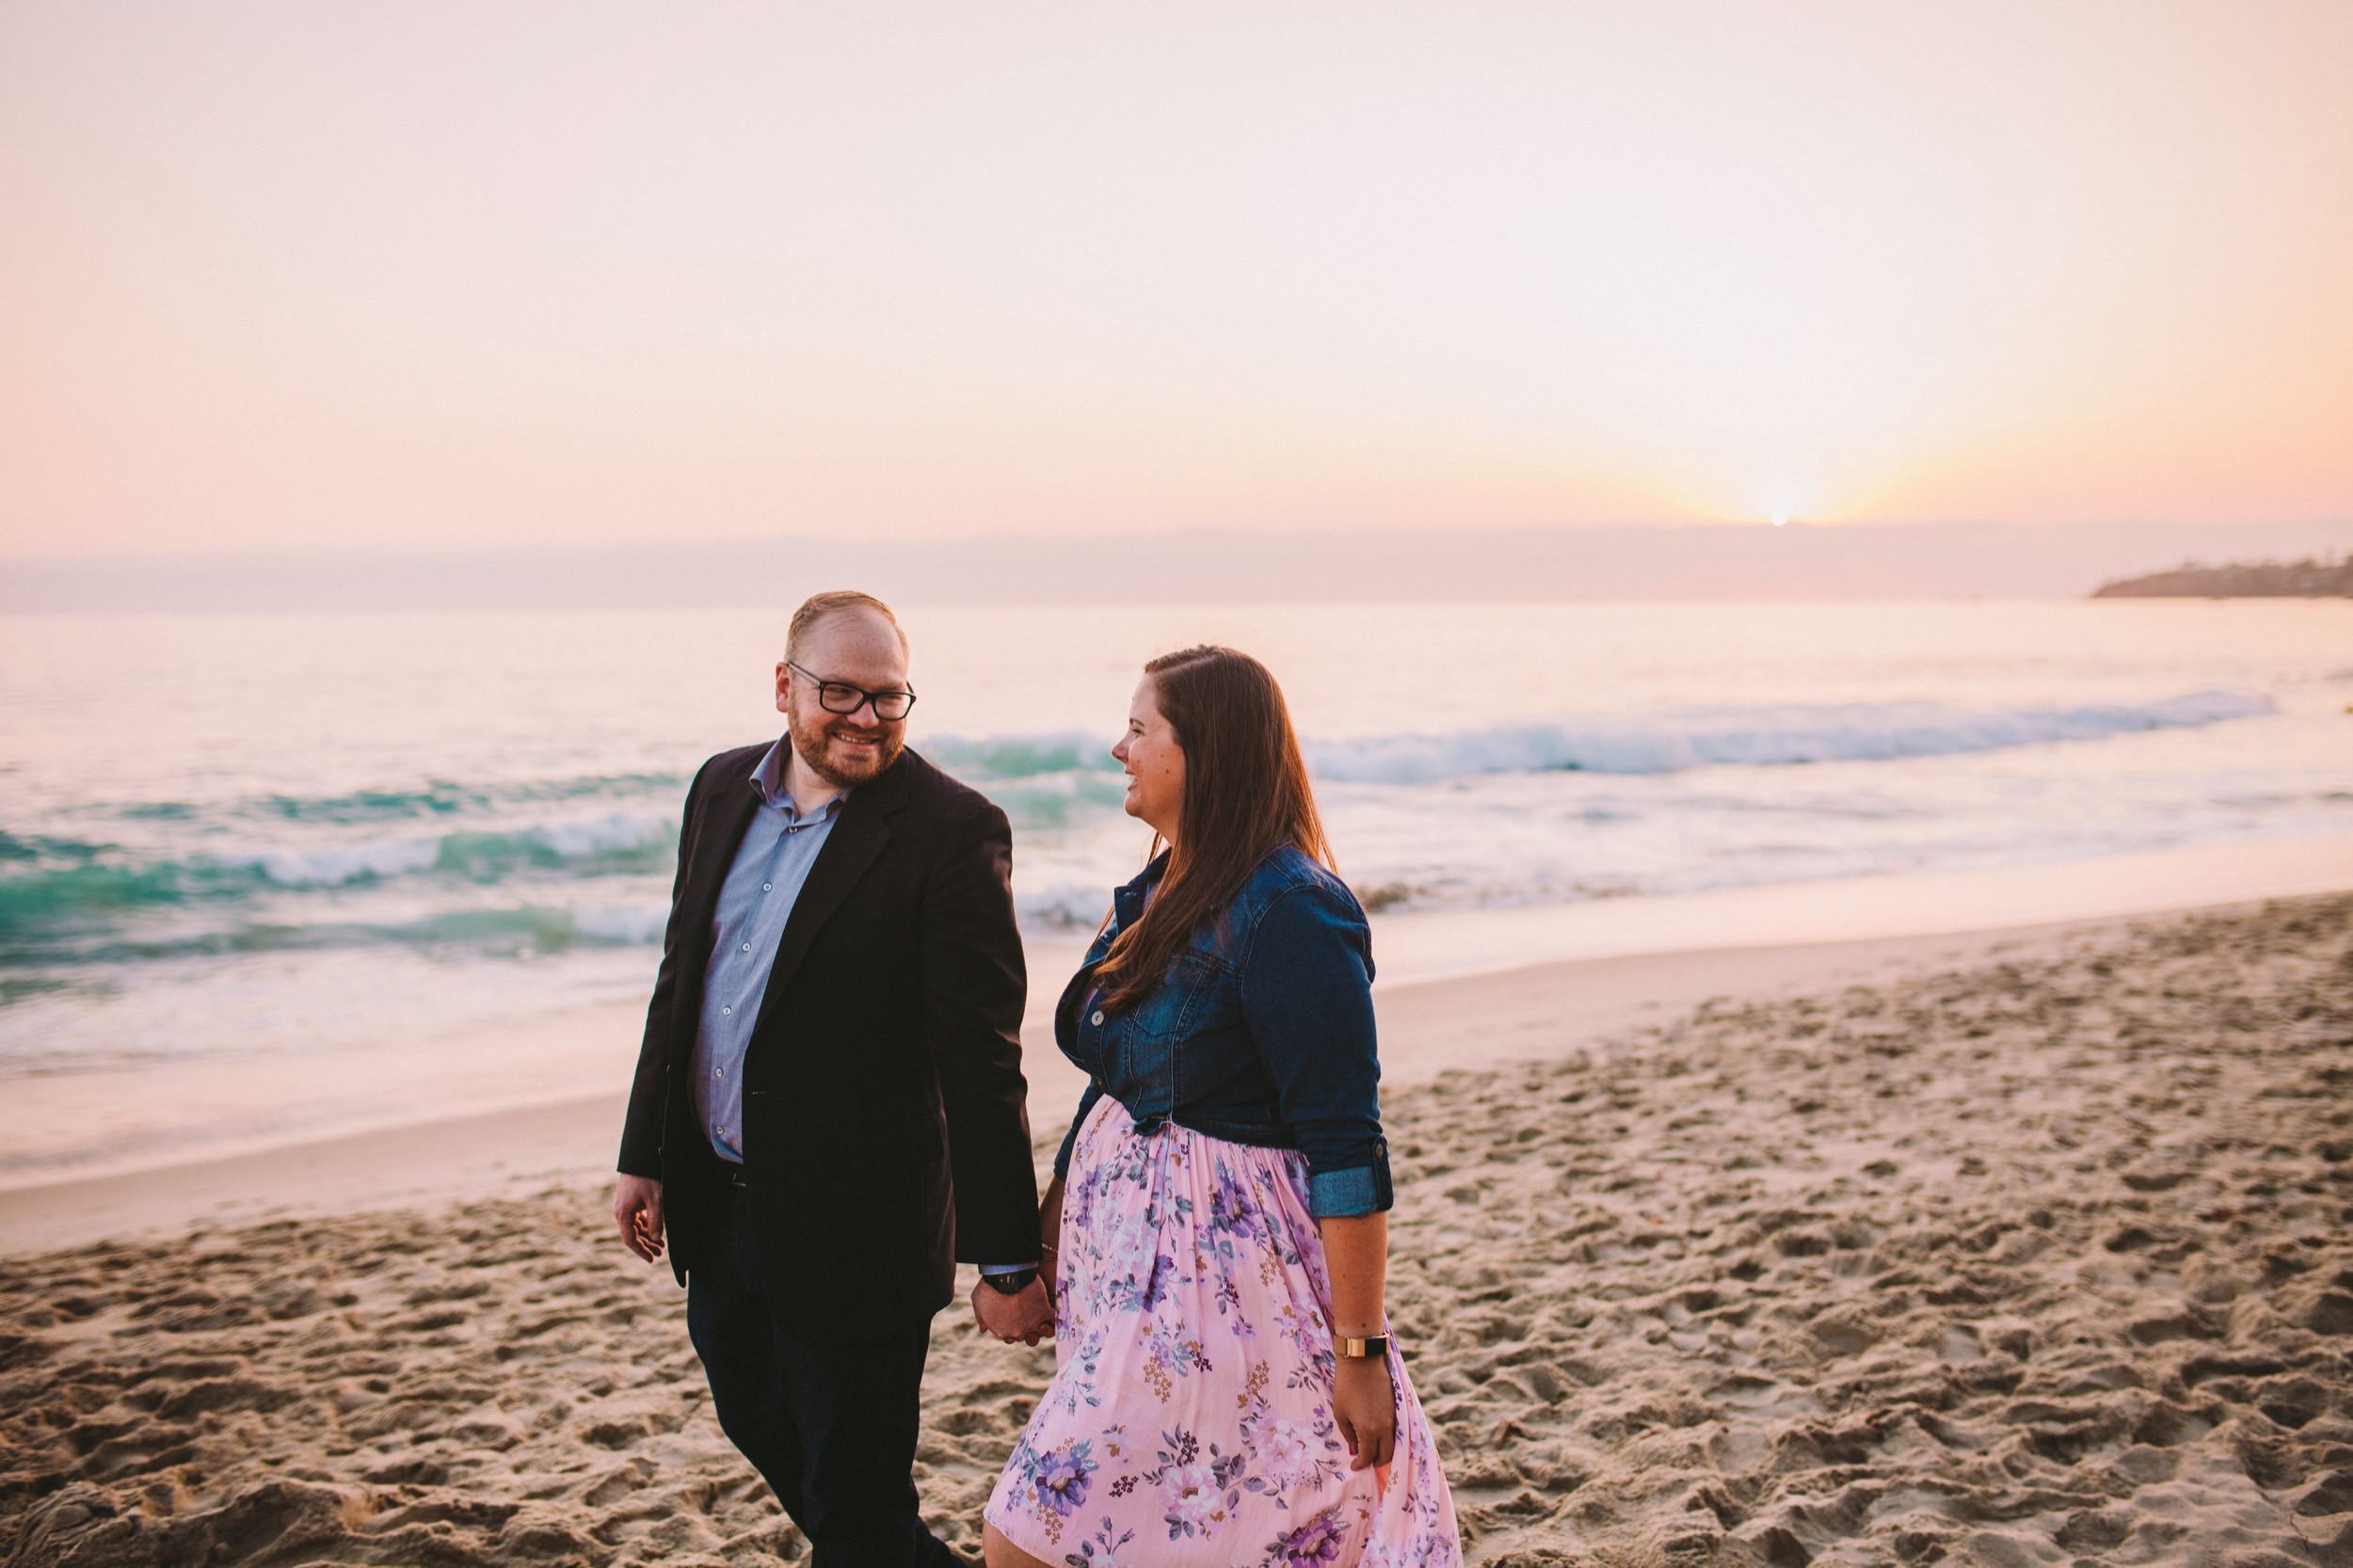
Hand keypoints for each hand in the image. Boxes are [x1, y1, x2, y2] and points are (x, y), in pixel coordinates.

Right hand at [612, 1174, 665, 1262]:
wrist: (639, 1159)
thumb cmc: (648, 1178)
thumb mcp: (656, 1200)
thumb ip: (656, 1220)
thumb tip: (656, 1239)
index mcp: (623, 1214)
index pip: (630, 1239)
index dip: (641, 1251)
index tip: (652, 1259)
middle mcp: (619, 1212)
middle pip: (632, 1235)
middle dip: (646, 1245)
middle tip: (660, 1253)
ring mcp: (623, 1207)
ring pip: (634, 1228)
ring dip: (647, 1236)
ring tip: (661, 1245)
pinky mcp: (628, 1202)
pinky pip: (635, 1219)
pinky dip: (645, 1226)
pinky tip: (655, 1232)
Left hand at [972, 1277, 1054, 1345]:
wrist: (1006, 1274)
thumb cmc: (989, 1286)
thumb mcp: (979, 1301)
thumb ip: (982, 1317)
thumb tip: (983, 1329)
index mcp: (1002, 1332)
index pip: (1010, 1337)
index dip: (1012, 1329)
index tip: (1013, 1321)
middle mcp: (1018, 1332)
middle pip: (1025, 1336)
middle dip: (1026, 1328)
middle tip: (1027, 1317)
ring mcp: (1032, 1324)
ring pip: (1042, 1332)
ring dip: (1043, 1328)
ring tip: (1042, 1320)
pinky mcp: (1044, 1312)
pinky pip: (1053, 1320)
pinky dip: (1054, 1317)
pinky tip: (1053, 1311)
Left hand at [1332, 1353, 1395, 1470]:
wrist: (1363, 1360)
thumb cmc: (1346, 1386)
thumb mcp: (1340, 1412)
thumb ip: (1348, 1434)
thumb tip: (1354, 1450)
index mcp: (1368, 1430)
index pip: (1368, 1457)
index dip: (1360, 1465)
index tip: (1354, 1467)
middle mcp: (1385, 1428)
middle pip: (1386, 1455)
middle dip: (1375, 1462)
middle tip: (1364, 1460)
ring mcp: (1394, 1418)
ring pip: (1393, 1444)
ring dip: (1383, 1450)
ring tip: (1370, 1449)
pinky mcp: (1397, 1408)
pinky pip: (1395, 1431)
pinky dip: (1388, 1438)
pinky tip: (1377, 1435)